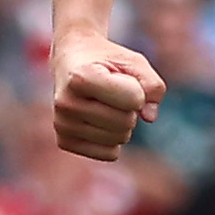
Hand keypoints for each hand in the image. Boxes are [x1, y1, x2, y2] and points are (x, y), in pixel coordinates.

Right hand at [49, 29, 163, 162]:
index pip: (134, 100)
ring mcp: (62, 124)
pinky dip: (113, 140)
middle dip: (131, 108)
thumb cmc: (106, 61)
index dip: (139, 90)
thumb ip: (152, 85)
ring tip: (105, 105)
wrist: (71, 60)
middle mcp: (67, 103)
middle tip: (114, 93)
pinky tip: (99, 122)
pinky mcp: (64, 141)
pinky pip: (109, 154)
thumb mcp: (134, 62)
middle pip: (127, 122)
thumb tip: (149, 117)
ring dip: (122, 124)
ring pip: (119, 139)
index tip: (122, 79)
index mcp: (81, 77)